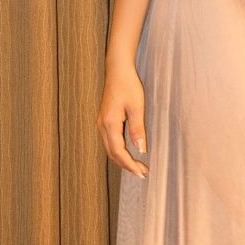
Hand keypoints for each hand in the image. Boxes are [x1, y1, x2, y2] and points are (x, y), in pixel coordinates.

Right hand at [97, 63, 148, 178]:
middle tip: (143, 173)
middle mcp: (102, 126)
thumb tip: (141, 150)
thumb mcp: (137, 107)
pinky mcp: (104, 120)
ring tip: (138, 166)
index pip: (119, 152)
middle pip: (112, 154)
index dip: (130, 165)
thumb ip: (138, 129)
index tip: (142, 173)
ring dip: (123, 159)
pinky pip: (110, 142)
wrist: (117, 70)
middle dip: (127, 166)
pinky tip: (129, 153)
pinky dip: (119, 151)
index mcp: (109, 124)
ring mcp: (101, 124)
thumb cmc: (128, 85)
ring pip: (110, 149)